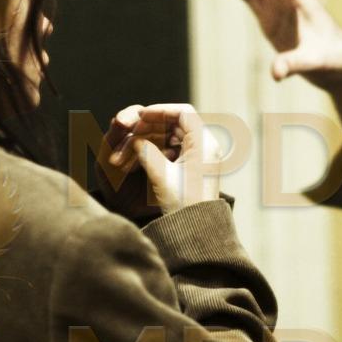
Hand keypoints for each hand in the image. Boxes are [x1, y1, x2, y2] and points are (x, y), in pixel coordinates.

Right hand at [100, 103, 220, 217]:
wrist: (198, 230)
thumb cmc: (183, 205)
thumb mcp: (160, 176)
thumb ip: (146, 152)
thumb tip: (136, 139)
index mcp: (204, 144)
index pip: (183, 113)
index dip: (160, 110)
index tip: (141, 116)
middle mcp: (207, 146)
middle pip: (179, 122)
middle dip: (155, 123)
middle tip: (134, 129)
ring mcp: (203, 156)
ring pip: (177, 134)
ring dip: (156, 135)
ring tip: (136, 141)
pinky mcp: (197, 166)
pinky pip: (178, 147)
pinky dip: (161, 145)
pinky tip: (146, 151)